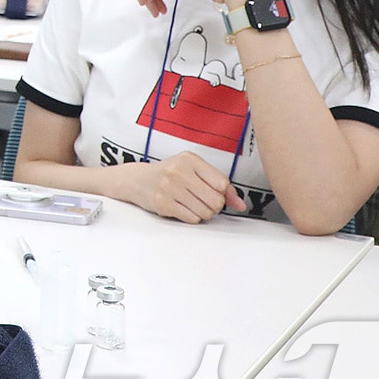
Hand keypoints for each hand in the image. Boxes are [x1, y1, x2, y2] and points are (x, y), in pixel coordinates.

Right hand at [118, 152, 247, 222]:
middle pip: (216, 200)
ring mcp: (169, 188)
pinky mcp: (162, 204)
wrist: (136, 180)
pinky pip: (192, 219)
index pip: (222, 183)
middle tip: (204, 202)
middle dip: (214, 206)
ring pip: (205, 212)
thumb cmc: (169, 174)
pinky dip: (193, 218)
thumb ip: (219, 185)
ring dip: (204, 213)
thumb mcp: (193, 170)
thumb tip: (242, 205)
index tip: (214, 193)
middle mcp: (178, 171)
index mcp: (189, 159)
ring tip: (194, 205)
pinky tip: (184, 209)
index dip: (223, 194)